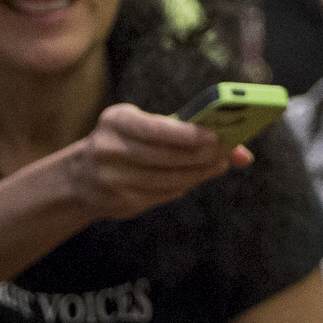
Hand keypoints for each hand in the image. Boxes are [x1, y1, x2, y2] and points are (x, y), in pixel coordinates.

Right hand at [64, 103, 249, 224]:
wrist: (81, 178)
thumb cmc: (126, 143)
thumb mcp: (146, 127)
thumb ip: (188, 132)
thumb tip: (242, 152)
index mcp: (116, 121)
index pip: (157, 128)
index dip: (189, 134)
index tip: (217, 136)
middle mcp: (109, 148)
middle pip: (166, 156)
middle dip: (201, 155)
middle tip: (225, 152)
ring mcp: (111, 178)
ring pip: (168, 179)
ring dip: (198, 172)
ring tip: (218, 164)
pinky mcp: (119, 202)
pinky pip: (161, 194)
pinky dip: (183, 186)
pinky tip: (194, 178)